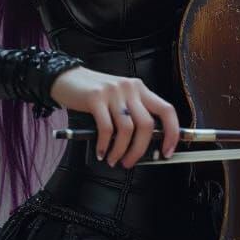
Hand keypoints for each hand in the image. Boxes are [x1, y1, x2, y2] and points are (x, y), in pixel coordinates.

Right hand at [49, 67, 179, 168]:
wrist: (66, 78)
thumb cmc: (94, 94)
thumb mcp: (119, 100)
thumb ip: (132, 116)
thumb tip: (144, 147)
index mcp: (140, 89)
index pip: (167, 110)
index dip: (172, 132)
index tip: (168, 151)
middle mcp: (130, 88)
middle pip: (146, 124)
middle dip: (140, 149)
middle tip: (130, 162)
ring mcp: (113, 92)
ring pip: (127, 129)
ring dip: (121, 151)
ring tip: (114, 160)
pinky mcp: (96, 98)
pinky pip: (106, 128)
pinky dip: (105, 146)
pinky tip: (101, 152)